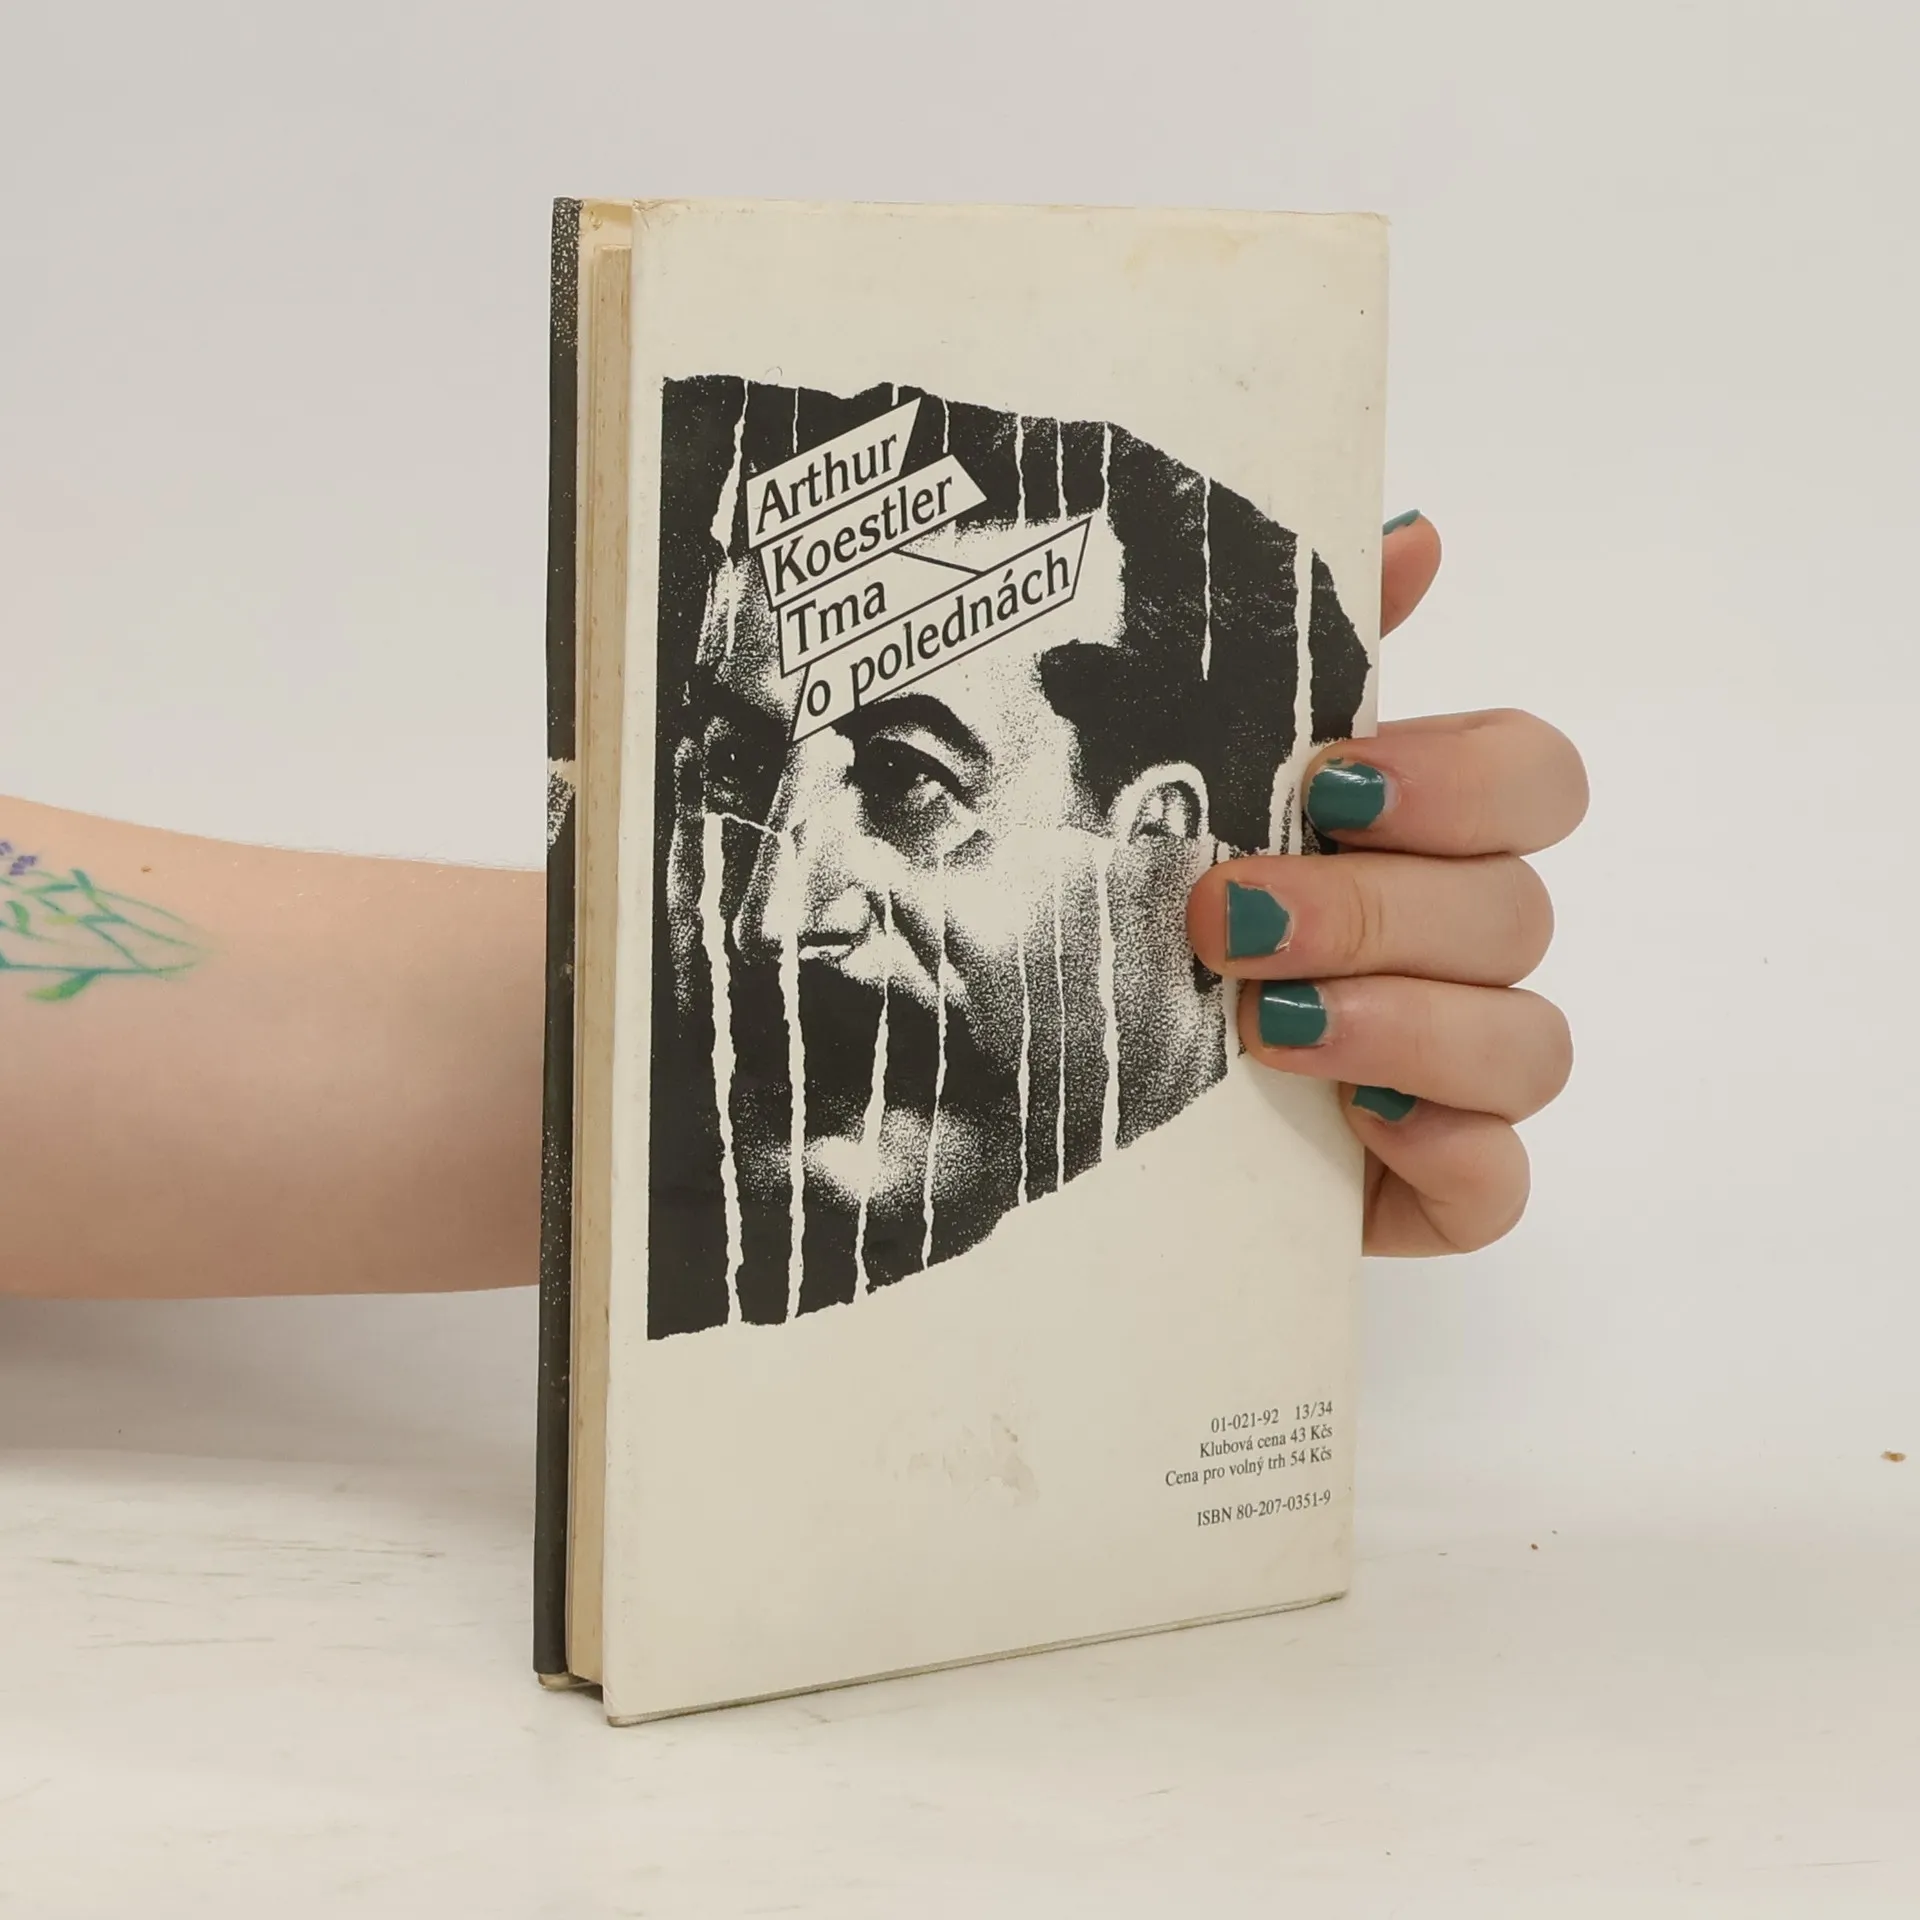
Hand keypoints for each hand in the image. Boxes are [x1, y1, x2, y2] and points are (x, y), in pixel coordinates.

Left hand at [1185, 514, 1586, 1254]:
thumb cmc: (1142, 912)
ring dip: (1406, 1024)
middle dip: (1377, 909)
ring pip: (1530, 1044)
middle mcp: (1457, 949)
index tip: (1335, 782)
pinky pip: (1501, 1184)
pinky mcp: (1429, 1188)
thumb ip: (1302, 657)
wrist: (1053, 1082)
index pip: (1535, 780)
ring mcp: (1455, 1077)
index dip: (1466, 777)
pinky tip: (1358, 1123)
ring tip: (1265, 1024)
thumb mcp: (1192, 772)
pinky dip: (1451, 1152)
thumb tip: (1415, 532)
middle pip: (1518, 910)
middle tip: (1229, 915)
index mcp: (1416, 839)